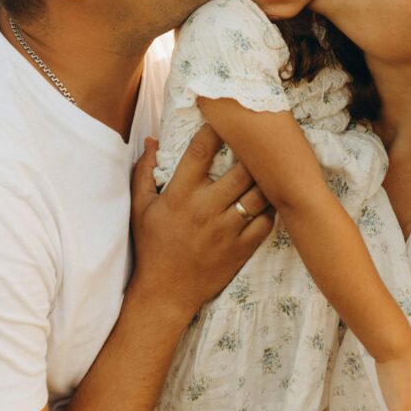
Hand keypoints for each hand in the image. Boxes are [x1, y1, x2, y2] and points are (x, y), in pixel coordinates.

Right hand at [130, 126, 272, 320]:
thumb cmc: (151, 247)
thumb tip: (152, 140)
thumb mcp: (139, 208)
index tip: (224, 117)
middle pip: (240, 169)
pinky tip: (269, 196)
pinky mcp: (242, 248)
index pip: (201, 151)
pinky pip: (266, 221)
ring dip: (265, 177)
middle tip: (257, 139)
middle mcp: (206, 209)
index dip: (215, 129)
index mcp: (180, 195)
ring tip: (269, 165)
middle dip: (251, 151)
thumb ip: (144, 172)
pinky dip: (271, 206)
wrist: (165, 293)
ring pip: (258, 193)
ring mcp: (227, 230)